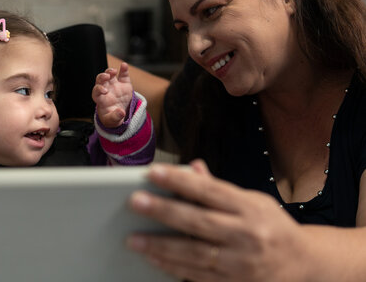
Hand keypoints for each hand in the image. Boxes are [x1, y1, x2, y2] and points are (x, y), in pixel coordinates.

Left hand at [92, 62, 133, 127]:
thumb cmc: (112, 118)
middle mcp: (106, 89)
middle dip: (102, 77)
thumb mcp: (113, 121)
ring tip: (114, 71)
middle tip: (106, 76)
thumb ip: (115, 117)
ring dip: (110, 71)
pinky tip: (124, 65)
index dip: (98, 89)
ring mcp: (114, 85)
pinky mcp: (124, 84)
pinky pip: (123, 75)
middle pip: (100, 80)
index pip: (96, 92)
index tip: (104, 91)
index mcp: (101, 99)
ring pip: (109, 75)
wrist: (120, 114)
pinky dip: (123, 69)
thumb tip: (121, 112)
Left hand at [126, 161, 311, 281]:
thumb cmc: (272, 226)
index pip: (210, 190)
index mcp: (250, 208)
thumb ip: (219, 188)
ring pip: (195, 254)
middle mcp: (247, 235)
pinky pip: (198, 277)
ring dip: (161, 246)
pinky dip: (173, 268)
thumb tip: (191, 168)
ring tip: (134, 239)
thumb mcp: (252, 200)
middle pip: (199, 222)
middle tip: (135, 203)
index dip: (180, 181)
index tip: (153, 173)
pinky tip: (154, 259)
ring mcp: (241, 264)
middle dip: (164, 212)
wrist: (304, 266)